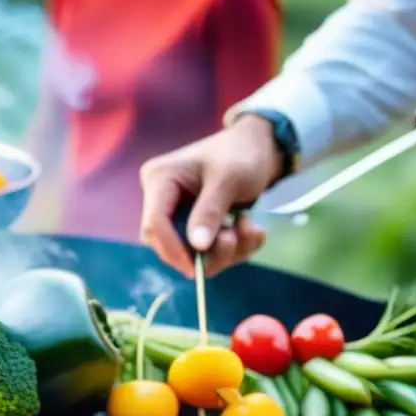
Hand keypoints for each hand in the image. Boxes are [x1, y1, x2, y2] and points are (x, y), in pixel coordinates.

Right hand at [139, 115, 280, 278]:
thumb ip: (210, 211)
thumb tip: (196, 246)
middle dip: (202, 253)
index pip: (155, 222)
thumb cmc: (242, 154)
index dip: (172, 248)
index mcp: (160, 179)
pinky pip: (205, 251)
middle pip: (166, 243)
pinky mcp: (193, 225)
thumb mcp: (229, 179)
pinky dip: (232, 250)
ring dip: (222, 252)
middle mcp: (162, 198)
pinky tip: (251, 231)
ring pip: (187, 251)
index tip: (195, 267)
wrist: (261, 148)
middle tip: (233, 241)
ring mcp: (177, 213)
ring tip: (249, 228)